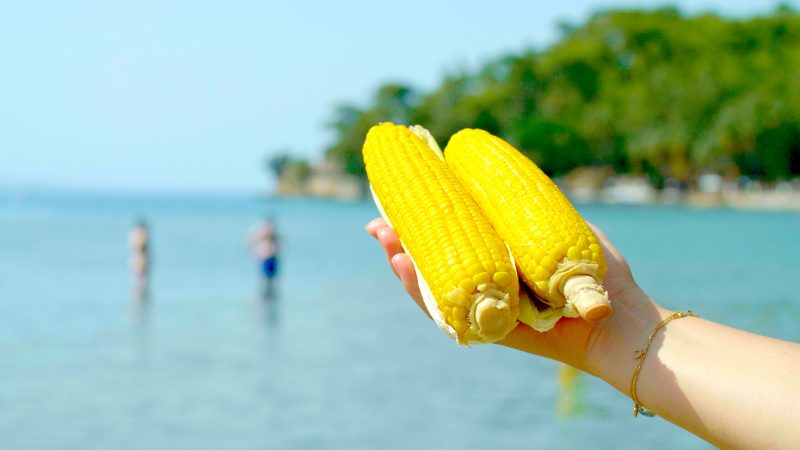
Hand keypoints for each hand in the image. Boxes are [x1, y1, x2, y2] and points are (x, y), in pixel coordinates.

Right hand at [365, 218, 663, 375]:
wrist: (620, 317)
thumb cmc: (600, 272)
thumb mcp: (562, 225)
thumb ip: (530, 205)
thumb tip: (493, 171)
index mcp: (500, 260)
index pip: (451, 238)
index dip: (421, 220)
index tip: (398, 198)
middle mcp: (488, 284)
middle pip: (432, 262)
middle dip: (400, 243)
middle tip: (378, 223)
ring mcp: (485, 307)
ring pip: (432, 287)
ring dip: (403, 265)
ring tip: (385, 241)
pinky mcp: (487, 329)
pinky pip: (447, 313)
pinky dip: (422, 293)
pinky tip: (404, 267)